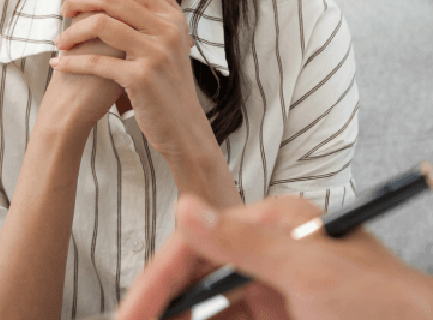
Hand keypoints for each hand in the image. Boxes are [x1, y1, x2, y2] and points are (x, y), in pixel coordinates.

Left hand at [50, 0, 204, 157]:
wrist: (185, 127)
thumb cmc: (169, 83)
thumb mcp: (172, 41)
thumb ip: (155, 12)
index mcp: (171, 16)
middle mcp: (167, 29)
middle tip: (64, 9)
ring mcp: (156, 52)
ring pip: (101, 24)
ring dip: (72, 31)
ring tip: (60, 41)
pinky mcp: (141, 77)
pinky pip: (96, 61)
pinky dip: (72, 62)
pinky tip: (58, 63)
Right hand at [116, 195, 432, 319]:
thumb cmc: (385, 305)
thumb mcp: (312, 273)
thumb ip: (245, 241)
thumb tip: (187, 207)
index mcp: (275, 224)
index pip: (199, 243)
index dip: (159, 281)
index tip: (131, 314)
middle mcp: (269, 250)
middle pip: (198, 276)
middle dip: (162, 303)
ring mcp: (273, 286)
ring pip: (209, 306)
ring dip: (179, 316)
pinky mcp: (278, 314)